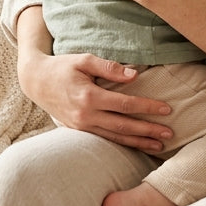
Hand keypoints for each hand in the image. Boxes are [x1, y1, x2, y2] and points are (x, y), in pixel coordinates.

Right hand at [16, 8, 171, 150]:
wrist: (36, 82)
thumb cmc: (62, 67)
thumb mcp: (84, 60)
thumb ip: (109, 67)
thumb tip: (134, 75)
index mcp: (88, 96)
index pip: (125, 104)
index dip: (147, 107)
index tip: (166, 109)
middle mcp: (85, 115)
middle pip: (123, 125)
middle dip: (148, 131)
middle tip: (169, 134)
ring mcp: (81, 126)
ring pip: (115, 137)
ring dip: (138, 142)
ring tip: (158, 145)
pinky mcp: (79, 131)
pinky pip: (105, 139)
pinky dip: (122, 143)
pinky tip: (136, 145)